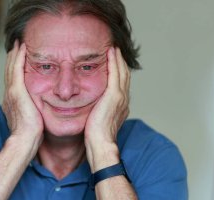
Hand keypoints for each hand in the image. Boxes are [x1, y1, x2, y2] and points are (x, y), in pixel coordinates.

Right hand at [2, 41, 43, 139]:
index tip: (18, 60)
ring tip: (18, 43)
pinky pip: (16, 69)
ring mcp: (11, 93)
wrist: (24, 141)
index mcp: (12, 102)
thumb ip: (33, 113)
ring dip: (15, 54)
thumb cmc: (31, 136)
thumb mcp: (32, 121)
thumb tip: (40, 113)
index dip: (15, 69)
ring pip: (11, 68)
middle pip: (9, 71)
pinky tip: (22, 48)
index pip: (13, 81)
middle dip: (13, 58)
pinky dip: (18, 57)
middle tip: (16, 46)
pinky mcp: (16, 92)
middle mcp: (9, 95)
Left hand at [84, 47, 129, 170]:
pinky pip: (115, 74)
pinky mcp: (114, 96)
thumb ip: (96, 110)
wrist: (100, 144)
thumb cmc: (95, 136)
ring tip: (113, 47)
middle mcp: (123, 99)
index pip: (120, 83)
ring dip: (118, 58)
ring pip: (122, 72)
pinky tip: (110, 52)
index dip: (118, 70)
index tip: (113, 60)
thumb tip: (89, 107)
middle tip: (115, 49)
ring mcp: (120, 97)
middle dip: (120, 61)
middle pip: (124, 75)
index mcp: (120, 105)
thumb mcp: (97, 120)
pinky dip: (114, 61)